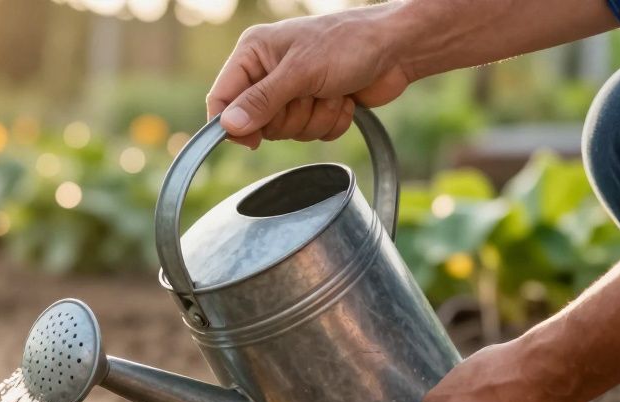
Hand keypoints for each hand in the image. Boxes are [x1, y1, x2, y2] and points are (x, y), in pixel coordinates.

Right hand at [206, 5, 414, 147]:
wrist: (398, 47)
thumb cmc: (349, 44)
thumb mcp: (300, 71)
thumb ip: (262, 100)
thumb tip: (228, 126)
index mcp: (253, 53)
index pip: (221, 98)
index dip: (232, 124)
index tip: (253, 139)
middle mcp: (268, 72)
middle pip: (256, 122)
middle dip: (289, 116)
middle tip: (309, 93)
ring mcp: (292, 91)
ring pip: (286, 132)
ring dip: (314, 118)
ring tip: (332, 91)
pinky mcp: (314, 106)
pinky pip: (310, 134)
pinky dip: (330, 121)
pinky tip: (343, 98)